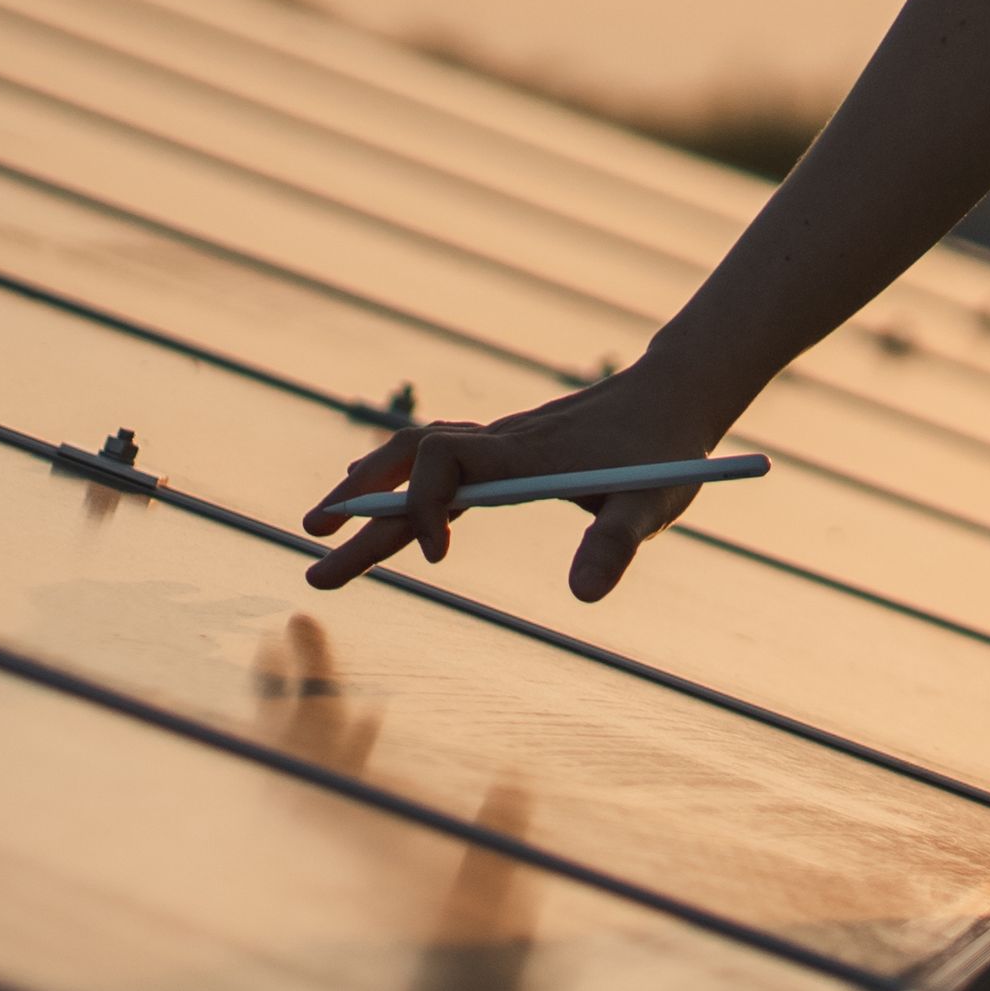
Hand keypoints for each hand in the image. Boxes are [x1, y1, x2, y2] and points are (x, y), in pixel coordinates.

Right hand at [299, 369, 729, 602]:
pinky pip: (434, 459)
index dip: (424, 504)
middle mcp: (497, 444)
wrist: (676, 392)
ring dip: (368, 487)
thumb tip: (582, 598)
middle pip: (406, 463)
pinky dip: (400, 481)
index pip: (441, 462)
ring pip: (412, 454)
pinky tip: (387, 504)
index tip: (440, 556)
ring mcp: (498, 445)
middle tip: (313, 553)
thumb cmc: (665, 450)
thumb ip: (617, 545)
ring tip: (326, 524)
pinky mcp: (506, 452)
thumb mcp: (653, 503)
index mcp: (520, 456)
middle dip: (359, 508)